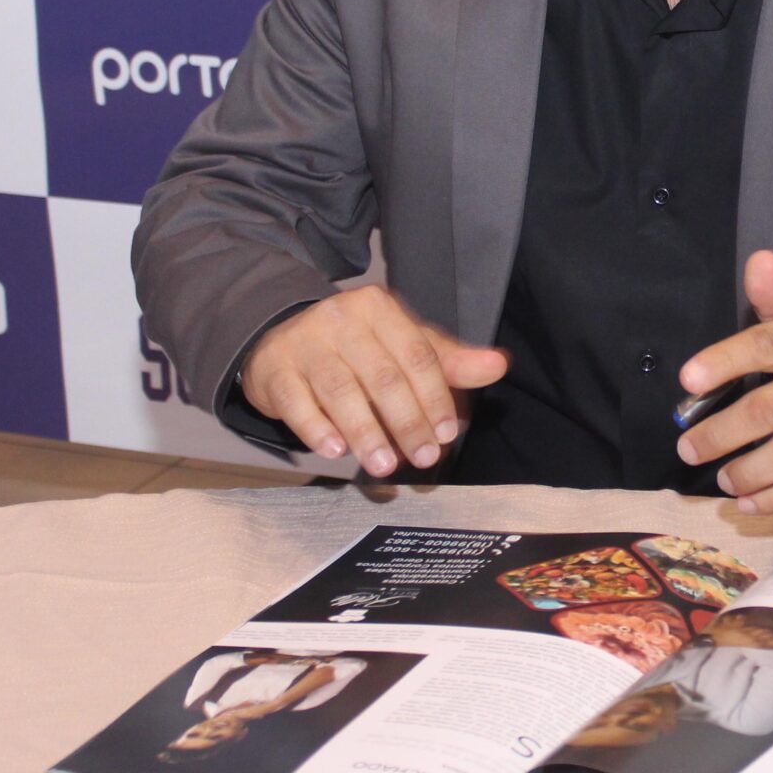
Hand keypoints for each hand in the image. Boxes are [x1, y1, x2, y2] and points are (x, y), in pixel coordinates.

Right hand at [241, 287, 507, 476]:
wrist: (281, 341)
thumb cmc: (355, 348)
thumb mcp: (402, 347)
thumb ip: (448, 361)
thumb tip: (498, 365)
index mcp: (379, 308)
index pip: (416, 354)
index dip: (434, 397)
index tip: (447, 434)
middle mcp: (340, 318)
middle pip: (382, 375)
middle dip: (406, 421)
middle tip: (423, 458)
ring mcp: (303, 341)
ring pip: (340, 390)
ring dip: (365, 432)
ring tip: (383, 464)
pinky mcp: (274, 369)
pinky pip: (296, 402)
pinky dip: (316, 428)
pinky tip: (335, 450)